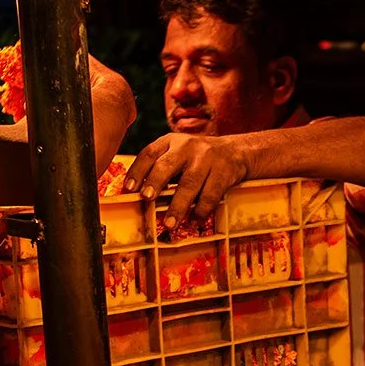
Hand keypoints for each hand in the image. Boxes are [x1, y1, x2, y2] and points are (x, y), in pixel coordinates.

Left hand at [125, 133, 252, 227]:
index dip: (137, 171)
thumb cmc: (198, 158)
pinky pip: (211, 194)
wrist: (235, 151)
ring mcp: (207, 159)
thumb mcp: (177, 154)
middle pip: (167, 165)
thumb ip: (159, 168)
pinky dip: (201, 210)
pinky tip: (194, 220)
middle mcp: (187, 147)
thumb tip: (136, 196)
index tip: (129, 189)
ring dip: (178, 206)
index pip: (149, 154)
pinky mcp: (224, 172)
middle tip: (146, 198)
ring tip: (169, 224)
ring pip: (189, 183)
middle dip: (155, 182)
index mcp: (170, 141)